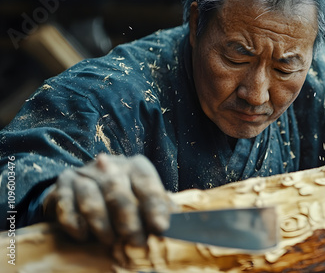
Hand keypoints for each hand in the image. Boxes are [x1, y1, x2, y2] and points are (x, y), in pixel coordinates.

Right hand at [43, 154, 175, 245]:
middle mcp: (109, 165)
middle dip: (129, 220)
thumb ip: (158, 207)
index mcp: (134, 166)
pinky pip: (66, 205)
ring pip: (91, 198)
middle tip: (136, 243)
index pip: (146, 182)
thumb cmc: (121, 198)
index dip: (154, 205)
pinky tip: (83, 236)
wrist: (81, 190)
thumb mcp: (142, 199)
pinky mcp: (62, 185)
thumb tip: (179, 222)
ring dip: (101, 224)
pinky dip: (74, 223)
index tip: (160, 227)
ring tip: (109, 242)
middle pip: (118, 191)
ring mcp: (83, 174)